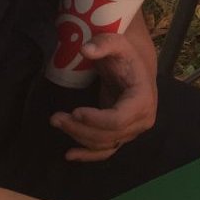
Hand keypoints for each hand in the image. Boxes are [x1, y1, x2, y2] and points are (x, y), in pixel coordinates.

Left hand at [49, 32, 157, 161]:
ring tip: (56, 121)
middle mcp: (142, 120)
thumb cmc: (125, 57)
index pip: (119, 119)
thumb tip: (85, 50)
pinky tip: (69, 154)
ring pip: (104, 144)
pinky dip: (88, 155)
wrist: (135, 70)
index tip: (75, 111)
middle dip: (80, 128)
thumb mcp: (116, 44)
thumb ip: (103, 44)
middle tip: (55, 117)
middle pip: (109, 135)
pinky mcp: (122, 136)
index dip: (96, 120)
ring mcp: (133, 131)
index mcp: (143, 99)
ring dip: (78, 137)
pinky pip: (106, 151)